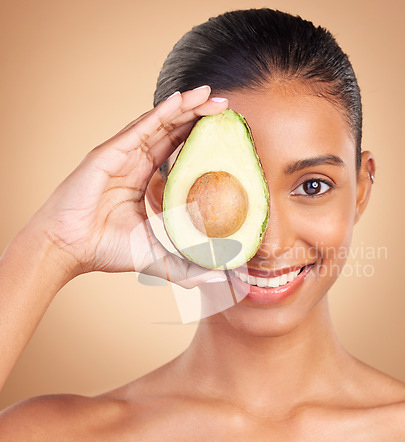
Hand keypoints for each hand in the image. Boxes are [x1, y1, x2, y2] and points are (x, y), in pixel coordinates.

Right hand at [32, 86, 228, 287]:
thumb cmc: (106, 249)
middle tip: (227, 108)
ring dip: (186, 107)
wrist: (69, 248)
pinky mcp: (110, 152)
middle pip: (173, 131)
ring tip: (211, 94)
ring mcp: (123, 154)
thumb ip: (188, 266)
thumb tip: (221, 276)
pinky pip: (141, 127)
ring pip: (160, 123)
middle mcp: (135, 162)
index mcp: (145, 179)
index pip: (178, 151)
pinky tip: (183, 99)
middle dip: (199, 116)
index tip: (226, 134)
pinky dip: (163, 112)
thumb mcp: (158, 257)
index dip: (201, 139)